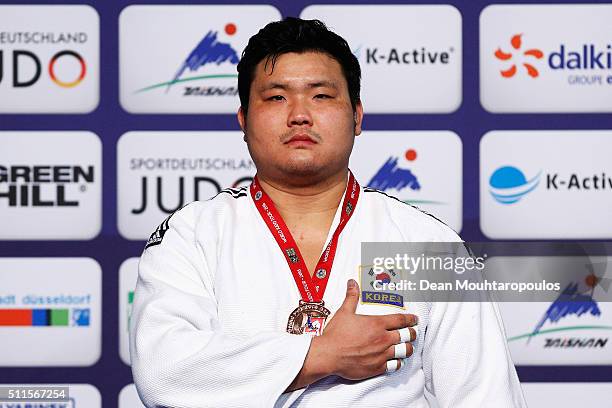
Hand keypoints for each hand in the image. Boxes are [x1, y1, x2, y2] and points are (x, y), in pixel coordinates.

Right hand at [286, 279, 417, 390]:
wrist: (329, 355)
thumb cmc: (336, 334)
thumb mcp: (344, 312)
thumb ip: (351, 297)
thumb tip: (352, 283)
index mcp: (377, 324)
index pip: (400, 320)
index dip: (410, 319)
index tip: (414, 319)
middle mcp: (382, 339)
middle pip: (406, 336)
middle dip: (412, 334)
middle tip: (413, 333)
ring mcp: (381, 354)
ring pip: (403, 351)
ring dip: (407, 348)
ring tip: (407, 347)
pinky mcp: (377, 368)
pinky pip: (394, 366)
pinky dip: (397, 362)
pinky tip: (396, 361)